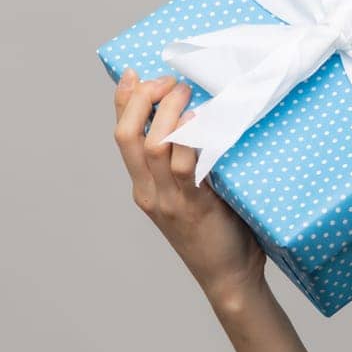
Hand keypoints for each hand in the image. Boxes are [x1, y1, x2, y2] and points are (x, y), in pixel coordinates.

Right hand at [112, 68, 266, 311]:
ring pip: (154, 146)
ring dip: (168, 112)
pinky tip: (199, 120)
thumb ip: (189, 161)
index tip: (133, 73)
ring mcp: (168, 200)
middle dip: (142, 99)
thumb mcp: (195, 192)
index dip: (124, 101)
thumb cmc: (219, 231)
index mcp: (143, 187)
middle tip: (168, 80)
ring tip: (186, 91)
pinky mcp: (193, 206)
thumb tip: (202, 118)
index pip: (123, 136)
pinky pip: (185, 167)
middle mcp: (148, 192)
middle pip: (127, 136)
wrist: (229, 278)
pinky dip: (190, 139)